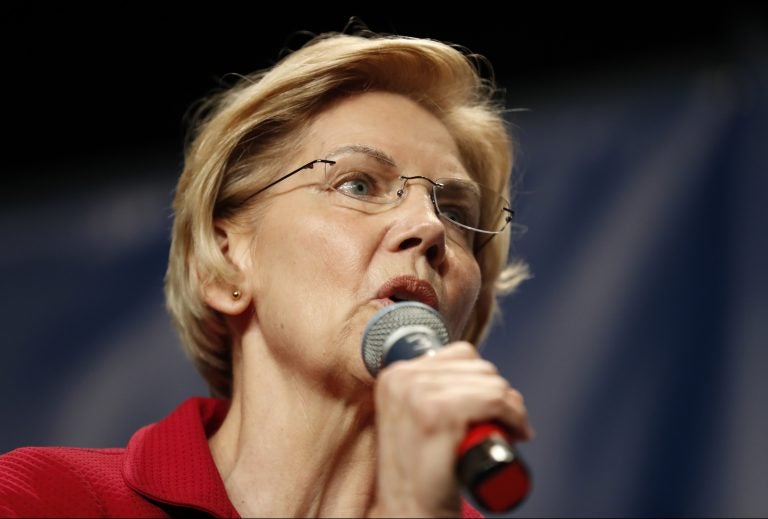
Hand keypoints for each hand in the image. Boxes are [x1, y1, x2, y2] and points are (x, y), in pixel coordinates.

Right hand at [367, 342, 532, 517]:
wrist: (410, 512)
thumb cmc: (419, 471)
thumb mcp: (412, 418)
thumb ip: (428, 389)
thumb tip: (469, 371)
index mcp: (395, 375)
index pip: (460, 353)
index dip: (482, 381)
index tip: (489, 406)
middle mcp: (402, 379)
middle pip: (478, 365)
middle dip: (498, 394)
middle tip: (499, 424)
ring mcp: (418, 395)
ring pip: (491, 382)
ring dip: (509, 407)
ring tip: (503, 432)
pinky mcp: (438, 414)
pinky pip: (495, 399)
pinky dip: (513, 415)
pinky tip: (512, 434)